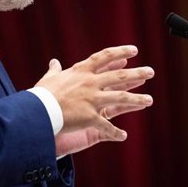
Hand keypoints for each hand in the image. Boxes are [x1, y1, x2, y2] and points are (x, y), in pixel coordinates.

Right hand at [35, 45, 153, 147]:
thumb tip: (54, 62)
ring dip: (136, 100)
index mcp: (81, 71)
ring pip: (120, 99)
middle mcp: (90, 83)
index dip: (120, 53)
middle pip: (119, 77)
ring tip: (149, 100)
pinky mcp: (90, 117)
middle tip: (150, 72)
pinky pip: (106, 126)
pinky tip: (124, 135)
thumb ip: (55, 71)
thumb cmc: (41, 94)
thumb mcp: (49, 79)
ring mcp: (92, 100)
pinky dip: (115, 132)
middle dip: (136, 74)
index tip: (133, 51)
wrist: (37, 111)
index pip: (104, 58)